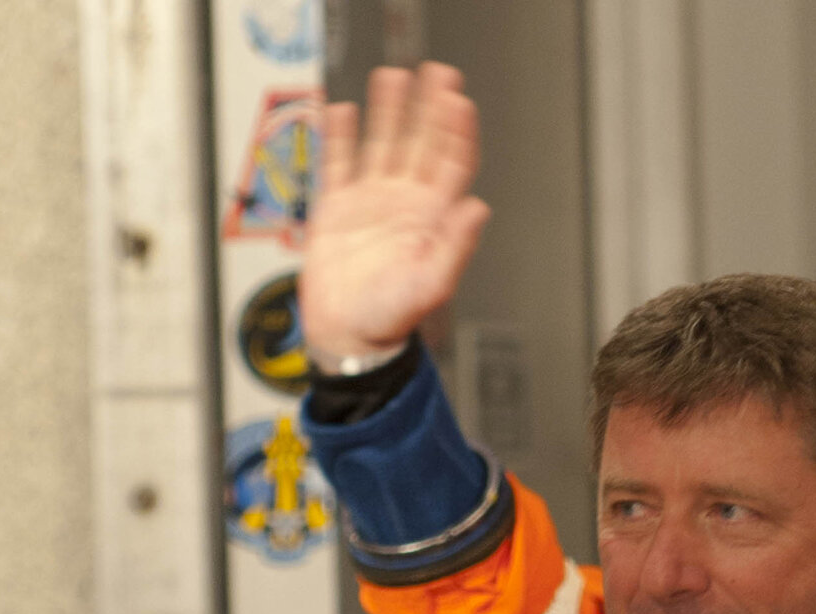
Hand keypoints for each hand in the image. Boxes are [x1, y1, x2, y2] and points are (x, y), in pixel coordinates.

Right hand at [300, 61, 489, 366]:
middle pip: (420, 144)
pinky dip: (340, 136)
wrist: (348, 338)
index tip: (459, 101)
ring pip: (381, 144)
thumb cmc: (389, 321)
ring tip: (394, 77)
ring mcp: (370, 202)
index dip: (456, 132)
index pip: (450, 164)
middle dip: (430, 108)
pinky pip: (339, 163)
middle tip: (439, 72)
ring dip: (389, 111)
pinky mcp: (338, 208)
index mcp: (430, 219)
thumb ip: (455, 246)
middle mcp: (403, 204)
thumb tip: (478, 209)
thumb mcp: (429, 285)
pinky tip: (345, 111)